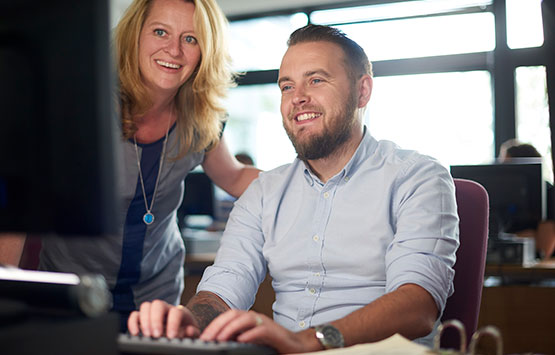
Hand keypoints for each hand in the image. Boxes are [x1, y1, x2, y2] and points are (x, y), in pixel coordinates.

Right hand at [127, 300, 199, 338]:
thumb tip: (187, 331)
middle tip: (156, 335)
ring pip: (146, 306)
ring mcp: (153, 312)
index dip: (173, 323)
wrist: (182, 330)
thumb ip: (192, 332)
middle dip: (156, 320)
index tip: (171, 336)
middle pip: (158, 304)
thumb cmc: (187, 332)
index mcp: (179, 312)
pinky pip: (135, 314)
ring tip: (146, 335)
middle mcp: (165, 309)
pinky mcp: (143, 318)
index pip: (175, 312)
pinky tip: (135, 333)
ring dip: (144, 320)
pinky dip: (133, 322)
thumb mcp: (193, 333)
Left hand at [200, 310, 316, 353]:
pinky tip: (241, 340)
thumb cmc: (272, 344)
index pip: (227, 317)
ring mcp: (264, 323)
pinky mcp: (274, 331)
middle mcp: (255, 317)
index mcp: (247, 319)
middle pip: (233, 315)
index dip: (214, 325)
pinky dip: (250, 334)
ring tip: (220, 338)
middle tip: (207, 338)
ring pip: (245, 319)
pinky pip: (260, 330)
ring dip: (231, 328)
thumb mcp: (250, 340)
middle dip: (218, 325)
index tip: (203, 337)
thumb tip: (219, 343)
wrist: (295, 345)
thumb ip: (237, 339)